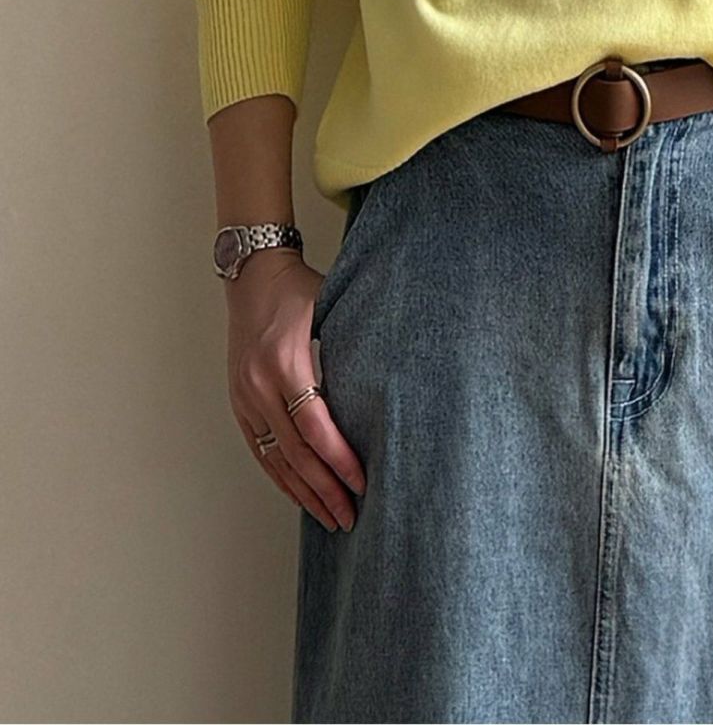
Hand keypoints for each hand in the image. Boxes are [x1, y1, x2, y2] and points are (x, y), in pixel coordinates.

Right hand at [225, 247, 366, 531]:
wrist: (254, 276)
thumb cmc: (300, 291)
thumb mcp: (331, 312)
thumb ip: (352, 351)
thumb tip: (392, 390)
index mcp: (284, 362)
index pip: (315, 425)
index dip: (339, 459)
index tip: (363, 482)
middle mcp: (258, 385)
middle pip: (295, 452)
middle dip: (325, 490)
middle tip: (351, 517)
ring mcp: (244, 397)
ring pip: (275, 459)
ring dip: (303, 493)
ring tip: (330, 518)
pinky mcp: (238, 403)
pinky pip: (260, 450)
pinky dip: (281, 476)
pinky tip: (299, 494)